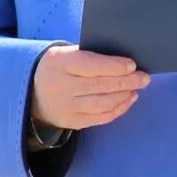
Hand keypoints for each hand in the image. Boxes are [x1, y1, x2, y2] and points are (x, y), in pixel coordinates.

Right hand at [32, 45, 149, 131]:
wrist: (32, 93)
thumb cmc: (59, 68)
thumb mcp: (65, 54)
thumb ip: (89, 55)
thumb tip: (124, 61)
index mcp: (60, 63)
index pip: (90, 65)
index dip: (113, 66)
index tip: (132, 65)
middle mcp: (61, 87)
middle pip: (99, 85)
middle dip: (126, 81)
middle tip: (144, 78)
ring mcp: (66, 107)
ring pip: (101, 103)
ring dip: (123, 96)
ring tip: (137, 87)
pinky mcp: (73, 122)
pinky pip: (100, 117)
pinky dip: (118, 109)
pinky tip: (129, 99)